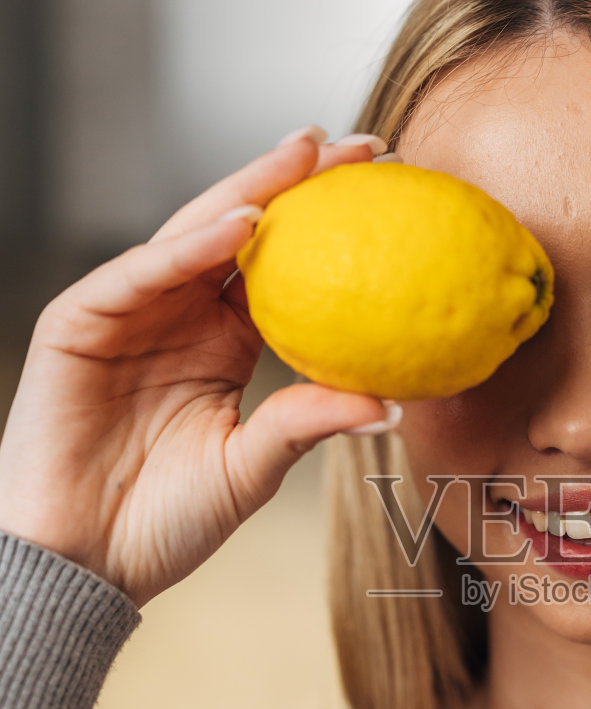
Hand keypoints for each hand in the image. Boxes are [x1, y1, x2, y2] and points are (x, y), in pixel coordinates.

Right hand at [0, 128, 398, 608]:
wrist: (83, 565)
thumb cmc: (163, 523)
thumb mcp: (252, 468)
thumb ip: (309, 424)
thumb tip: (394, 403)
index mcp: (222, 342)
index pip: (282, 267)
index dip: (330, 226)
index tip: (394, 192)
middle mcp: (178, 316)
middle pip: (241, 231)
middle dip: (297, 180)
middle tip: (362, 143)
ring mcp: (128, 313)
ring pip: (191, 235)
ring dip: (248, 190)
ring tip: (307, 155)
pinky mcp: (79, 322)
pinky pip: (140, 273)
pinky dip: (187, 246)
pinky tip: (241, 223)